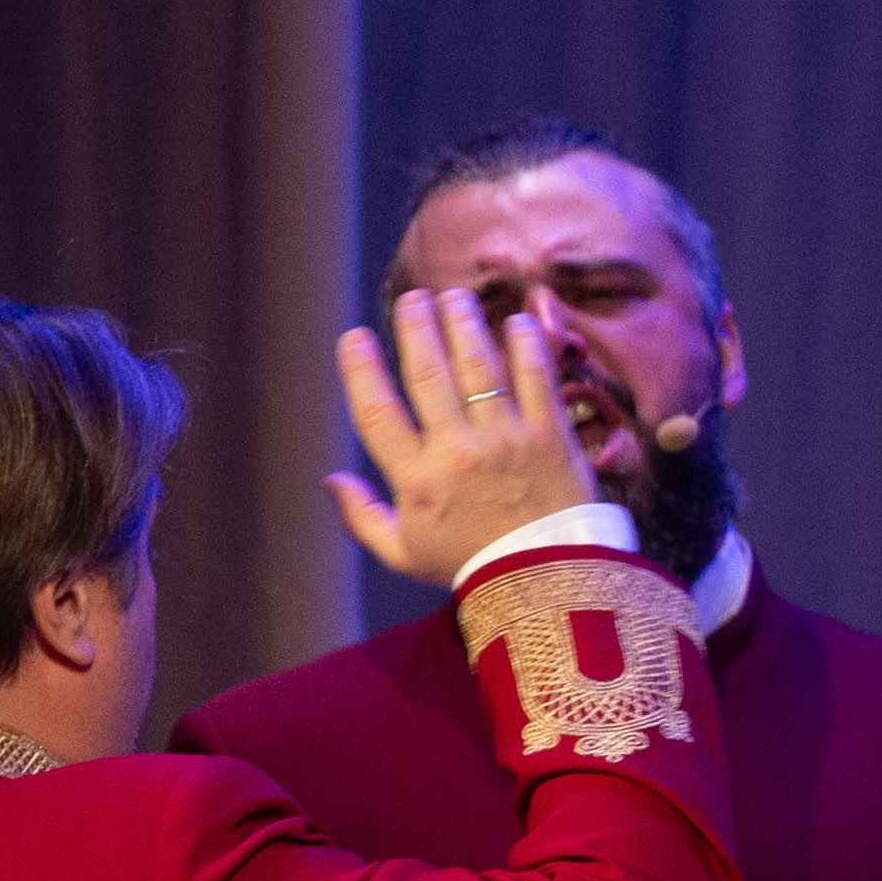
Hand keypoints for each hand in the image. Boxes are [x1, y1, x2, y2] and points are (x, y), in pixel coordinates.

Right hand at [326, 287, 599, 583]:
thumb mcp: (405, 552)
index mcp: (418, 481)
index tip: (356, 338)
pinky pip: (537, 379)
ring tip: (455, 298)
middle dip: (417, 328)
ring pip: (478, 368)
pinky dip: (525, 346)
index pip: (377, 413)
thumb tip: (330, 480)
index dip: (361, 370)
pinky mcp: (551, 436)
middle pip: (428, 375)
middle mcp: (458, 454)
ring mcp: (506, 441)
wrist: (549, 582)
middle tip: (414, 299)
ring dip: (463, 325)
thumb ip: (362, 517)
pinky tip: (516, 321)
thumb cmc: (474, 565)